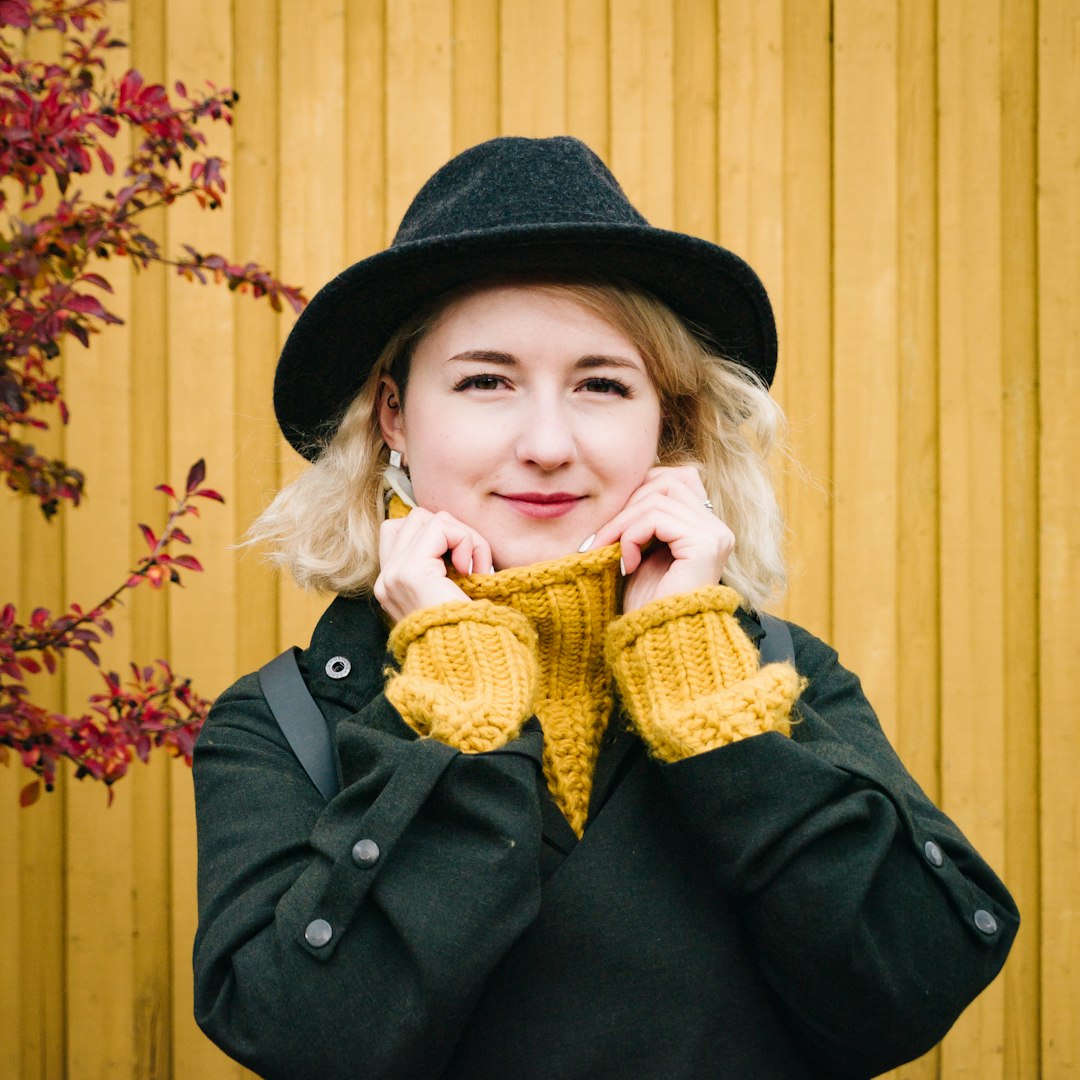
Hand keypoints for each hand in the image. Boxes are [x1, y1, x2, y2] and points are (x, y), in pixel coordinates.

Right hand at [374, 508, 493, 621]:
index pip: (399, 531)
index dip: (437, 536)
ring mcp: (393, 575)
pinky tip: (472, 569)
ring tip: (474, 566)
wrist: (471, 663)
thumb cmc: (471, 632)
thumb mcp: (450, 593)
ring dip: (461, 534)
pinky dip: (465, 539)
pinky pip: (441, 527)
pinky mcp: (410, 572)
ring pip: (426, 517)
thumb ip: (441, 565)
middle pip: (413, 519)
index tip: (462, 565)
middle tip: (472, 563)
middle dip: (451, 530)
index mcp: (391, 586)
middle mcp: (386, 580)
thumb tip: (454, 529)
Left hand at [591, 466, 734, 612]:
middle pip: (666, 482)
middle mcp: (717, 528)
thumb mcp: (642, 552)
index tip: (612, 524)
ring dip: (622, 522)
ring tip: (608, 550)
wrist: (659, 642)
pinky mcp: (705, 544)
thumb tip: (624, 487)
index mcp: (705, 528)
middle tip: (600, 537)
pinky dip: (631, 535)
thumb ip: (643, 520)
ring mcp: (715, 535)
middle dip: (627, 505)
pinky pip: (657, 518)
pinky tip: (627, 563)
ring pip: (658, 498)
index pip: (674, 480)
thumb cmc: (647, 604)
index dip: (639, 492)